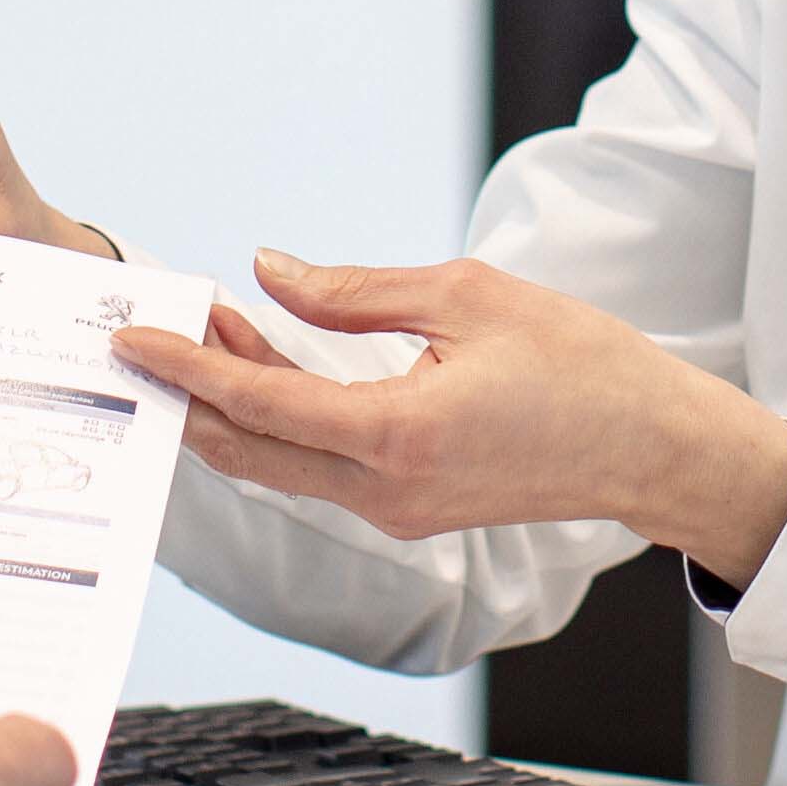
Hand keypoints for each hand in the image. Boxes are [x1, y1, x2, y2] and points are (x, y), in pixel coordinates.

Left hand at [112, 256, 786, 589]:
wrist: (652, 447)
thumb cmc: (580, 363)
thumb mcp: (468, 297)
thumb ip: (357, 290)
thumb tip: (272, 274)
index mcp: (396, 436)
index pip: (260, 406)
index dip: (189, 368)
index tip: (134, 337)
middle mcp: (383, 491)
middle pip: (250, 449)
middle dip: (193, 389)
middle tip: (154, 325)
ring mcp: (395, 511)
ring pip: (281, 461)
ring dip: (234, 403)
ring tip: (206, 329)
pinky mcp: (410, 509)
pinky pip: (319, 467)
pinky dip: (279, 421)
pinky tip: (267, 367)